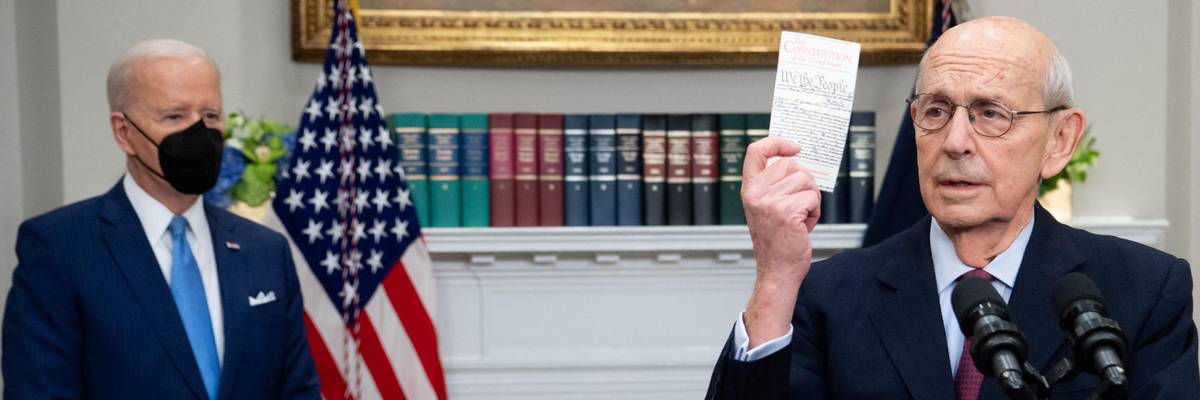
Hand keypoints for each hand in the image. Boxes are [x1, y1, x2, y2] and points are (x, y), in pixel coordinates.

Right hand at [740, 137, 820, 347]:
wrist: (777, 271)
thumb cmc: (777, 240)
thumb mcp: (767, 206)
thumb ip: (776, 183)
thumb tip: (799, 160)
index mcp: (749, 189)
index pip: (756, 151)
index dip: (776, 142)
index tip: (794, 147)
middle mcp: (755, 193)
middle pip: (792, 164)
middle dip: (805, 182)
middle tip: (799, 204)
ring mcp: (769, 202)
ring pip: (806, 180)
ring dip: (811, 199)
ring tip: (800, 217)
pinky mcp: (786, 212)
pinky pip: (813, 198)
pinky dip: (815, 212)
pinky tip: (804, 226)